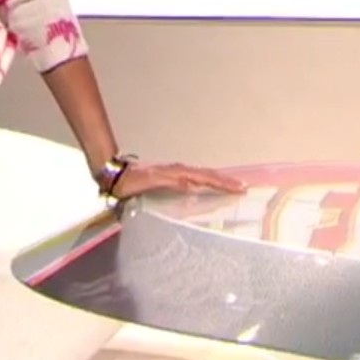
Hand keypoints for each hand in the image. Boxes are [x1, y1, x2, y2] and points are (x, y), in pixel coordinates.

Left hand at [110, 161, 245, 199]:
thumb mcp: (151, 182)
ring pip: (202, 175)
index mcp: (178, 173)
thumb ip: (171, 182)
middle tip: (243, 187)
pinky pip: (194, 178)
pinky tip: (208, 186)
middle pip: (208, 175)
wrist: (115, 175)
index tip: (239, 188)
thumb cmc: (131, 182)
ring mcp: (176, 173)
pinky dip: (206, 181)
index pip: (206, 178)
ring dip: (218, 180)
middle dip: (226, 181)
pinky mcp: (171, 177)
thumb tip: (193, 184)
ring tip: (233, 186)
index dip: (223, 183)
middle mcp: (179, 171)